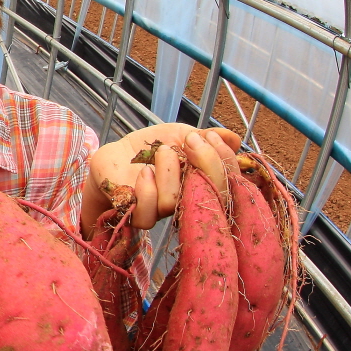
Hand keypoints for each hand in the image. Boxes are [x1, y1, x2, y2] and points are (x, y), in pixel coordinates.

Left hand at [83, 123, 241, 234]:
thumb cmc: (150, 148)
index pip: (228, 181)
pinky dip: (146, 189)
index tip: (208, 137)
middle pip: (212, 196)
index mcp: (203, 183)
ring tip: (161, 152)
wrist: (116, 155)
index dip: (223, 159)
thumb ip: (204, 137)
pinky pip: (148, 212)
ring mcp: (163, 211)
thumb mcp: (178, 135)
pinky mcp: (138, 215)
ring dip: (168, 172)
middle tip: (190, 141)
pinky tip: (143, 172)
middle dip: (206, 163)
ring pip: (174, 201)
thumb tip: (234, 139)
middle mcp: (188, 201)